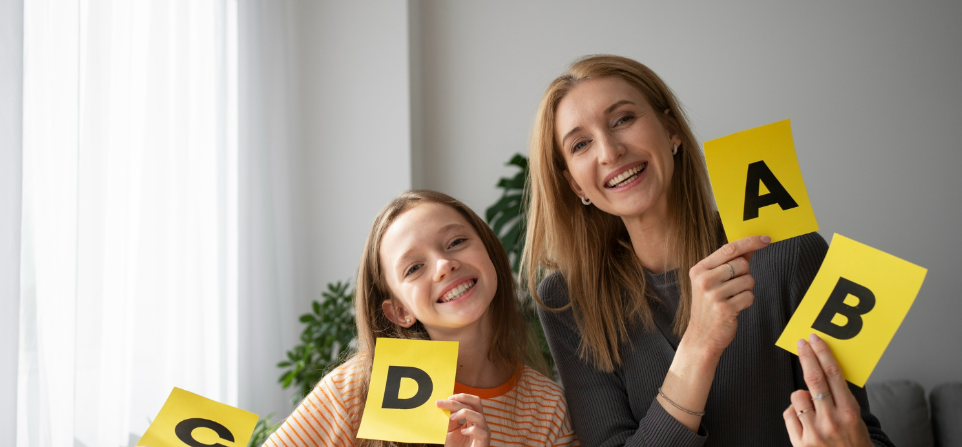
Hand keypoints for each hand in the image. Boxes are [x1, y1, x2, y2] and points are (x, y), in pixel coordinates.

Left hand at [436, 393, 489, 446]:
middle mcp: (480, 422)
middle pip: (477, 402)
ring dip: (464, 413)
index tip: (445, 399)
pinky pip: (481, 432)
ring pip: (479, 416)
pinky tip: (462, 432)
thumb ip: (449, 419)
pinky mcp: (484, 441)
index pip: (470, 401)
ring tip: (452, 417)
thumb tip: (444, 406)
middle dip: (462, 399)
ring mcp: (483, 431)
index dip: (459, 397)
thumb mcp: (450, 430)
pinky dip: (471, 430)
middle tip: (448, 401)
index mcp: (473, 417)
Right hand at [685, 235, 770, 356]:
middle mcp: (704, 280)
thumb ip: (730, 262)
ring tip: (732, 299)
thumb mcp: (713, 281)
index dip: (750, 242)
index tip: (766, 239)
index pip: (729, 248)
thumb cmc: (709, 306)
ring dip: (746, 290)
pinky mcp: (725, 309)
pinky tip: (735, 308)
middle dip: (745, 274)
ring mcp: (713, 295)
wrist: (701, 336)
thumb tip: (750, 246)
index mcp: (699, 269)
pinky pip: (749, 296)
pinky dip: (747, 302)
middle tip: (733, 287)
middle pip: (742, 264)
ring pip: (748, 280)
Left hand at [783, 334, 872, 446]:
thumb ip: (841, 398)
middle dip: (807, 356)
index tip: (815, 340)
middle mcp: (831, 420)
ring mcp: (814, 432)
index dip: (822, 353)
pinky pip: (789, 414)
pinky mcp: (800, 443)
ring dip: (802, 395)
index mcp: (849, 412)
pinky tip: (804, 420)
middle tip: (802, 343)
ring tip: (812, 407)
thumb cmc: (854, 444)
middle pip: (814, 378)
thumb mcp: (856, 420)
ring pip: (797, 395)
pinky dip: (794, 413)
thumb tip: (826, 370)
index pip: (833, 375)